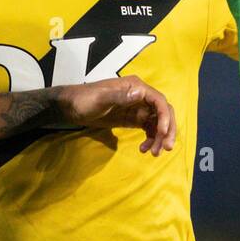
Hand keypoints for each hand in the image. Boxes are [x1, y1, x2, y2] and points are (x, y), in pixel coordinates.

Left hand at [57, 76, 176, 155]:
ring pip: (158, 122)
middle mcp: (141, 96)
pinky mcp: (133, 118)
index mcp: (136, 87)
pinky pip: (149, 128)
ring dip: (160, 137)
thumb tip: (140, 94)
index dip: (164, 117)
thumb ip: (119, 97)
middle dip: (167, 130)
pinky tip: (144, 149)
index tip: (162, 133)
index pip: (159, 101)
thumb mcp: (100, 99)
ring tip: (154, 153)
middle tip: (166, 148)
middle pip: (163, 112)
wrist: (72, 107)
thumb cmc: (84, 100)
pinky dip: (151, 139)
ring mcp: (138, 108)